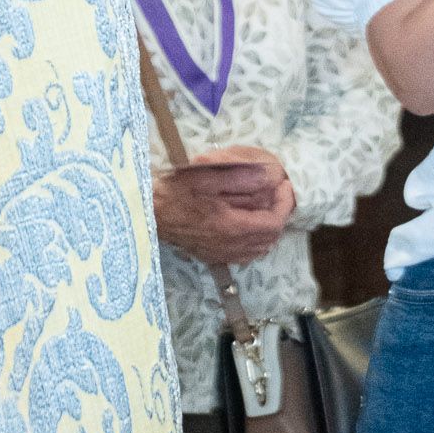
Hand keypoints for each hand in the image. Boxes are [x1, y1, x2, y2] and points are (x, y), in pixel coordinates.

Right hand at [151, 147, 294, 263]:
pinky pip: (244, 255)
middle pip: (269, 239)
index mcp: (230, 227)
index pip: (273, 223)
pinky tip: (249, 225)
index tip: (285, 186)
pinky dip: (255, 242)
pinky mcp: (211, 256)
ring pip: (258, 250)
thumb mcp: (207, 176)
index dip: (284, 204)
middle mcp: (228, 246)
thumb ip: (240, 177)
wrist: (148, 213)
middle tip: (279, 195)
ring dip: (268, 230)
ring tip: (267, 207)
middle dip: (279, 215)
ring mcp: (219, 254)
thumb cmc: (176, 191)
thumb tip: (269, 177)